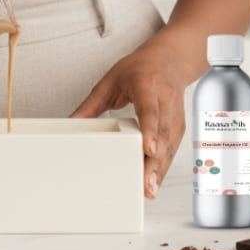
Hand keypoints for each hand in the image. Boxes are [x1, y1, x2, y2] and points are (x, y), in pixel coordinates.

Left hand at [70, 31, 192, 198]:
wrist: (170, 60)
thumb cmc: (141, 68)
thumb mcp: (110, 80)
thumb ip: (91, 104)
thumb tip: (71, 124)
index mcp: (147, 85)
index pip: (150, 110)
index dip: (150, 130)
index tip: (148, 149)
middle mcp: (164, 100)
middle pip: (162, 134)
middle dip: (155, 162)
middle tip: (146, 185)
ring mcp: (175, 114)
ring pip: (170, 145)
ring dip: (161, 170)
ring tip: (149, 190)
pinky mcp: (179, 127)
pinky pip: (172, 149)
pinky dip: (164, 167)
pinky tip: (154, 182)